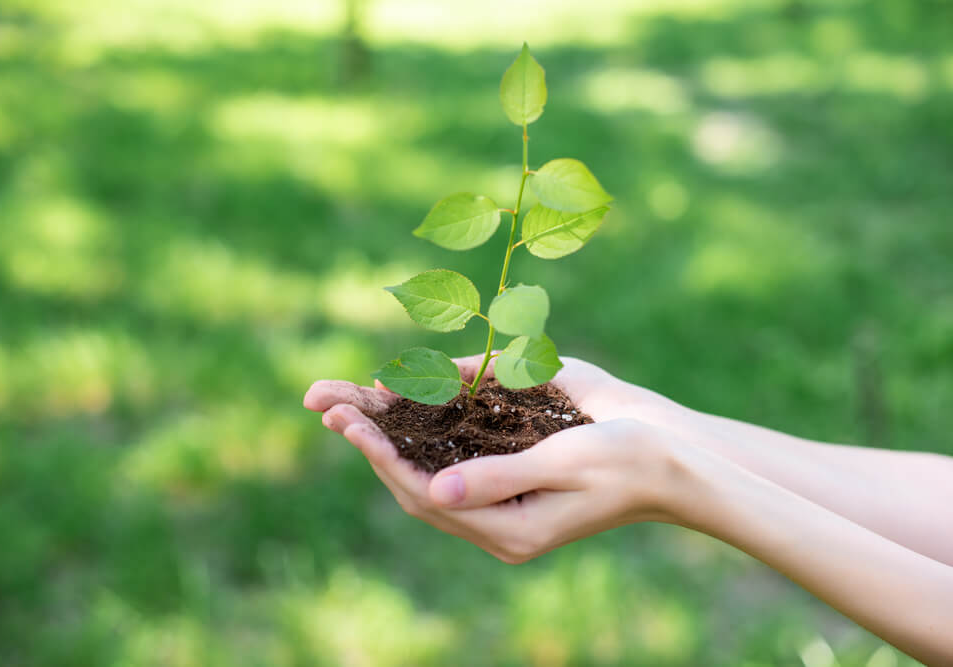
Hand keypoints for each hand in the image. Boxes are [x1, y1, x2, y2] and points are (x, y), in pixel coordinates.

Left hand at [303, 355, 688, 562]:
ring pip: (428, 469)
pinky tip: (397, 406)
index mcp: (509, 530)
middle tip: (326, 405)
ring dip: (388, 435)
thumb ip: (498, 478)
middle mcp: (498, 520)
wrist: (674, 460)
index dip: (383, 458)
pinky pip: (456, 454)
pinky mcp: (514, 473)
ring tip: (343, 403)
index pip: (426, 496)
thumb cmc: (628, 460)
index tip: (349, 423)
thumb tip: (433, 490)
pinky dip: (424, 429)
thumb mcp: (566, 465)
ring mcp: (505, 499)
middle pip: (415, 484)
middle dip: (371, 443)